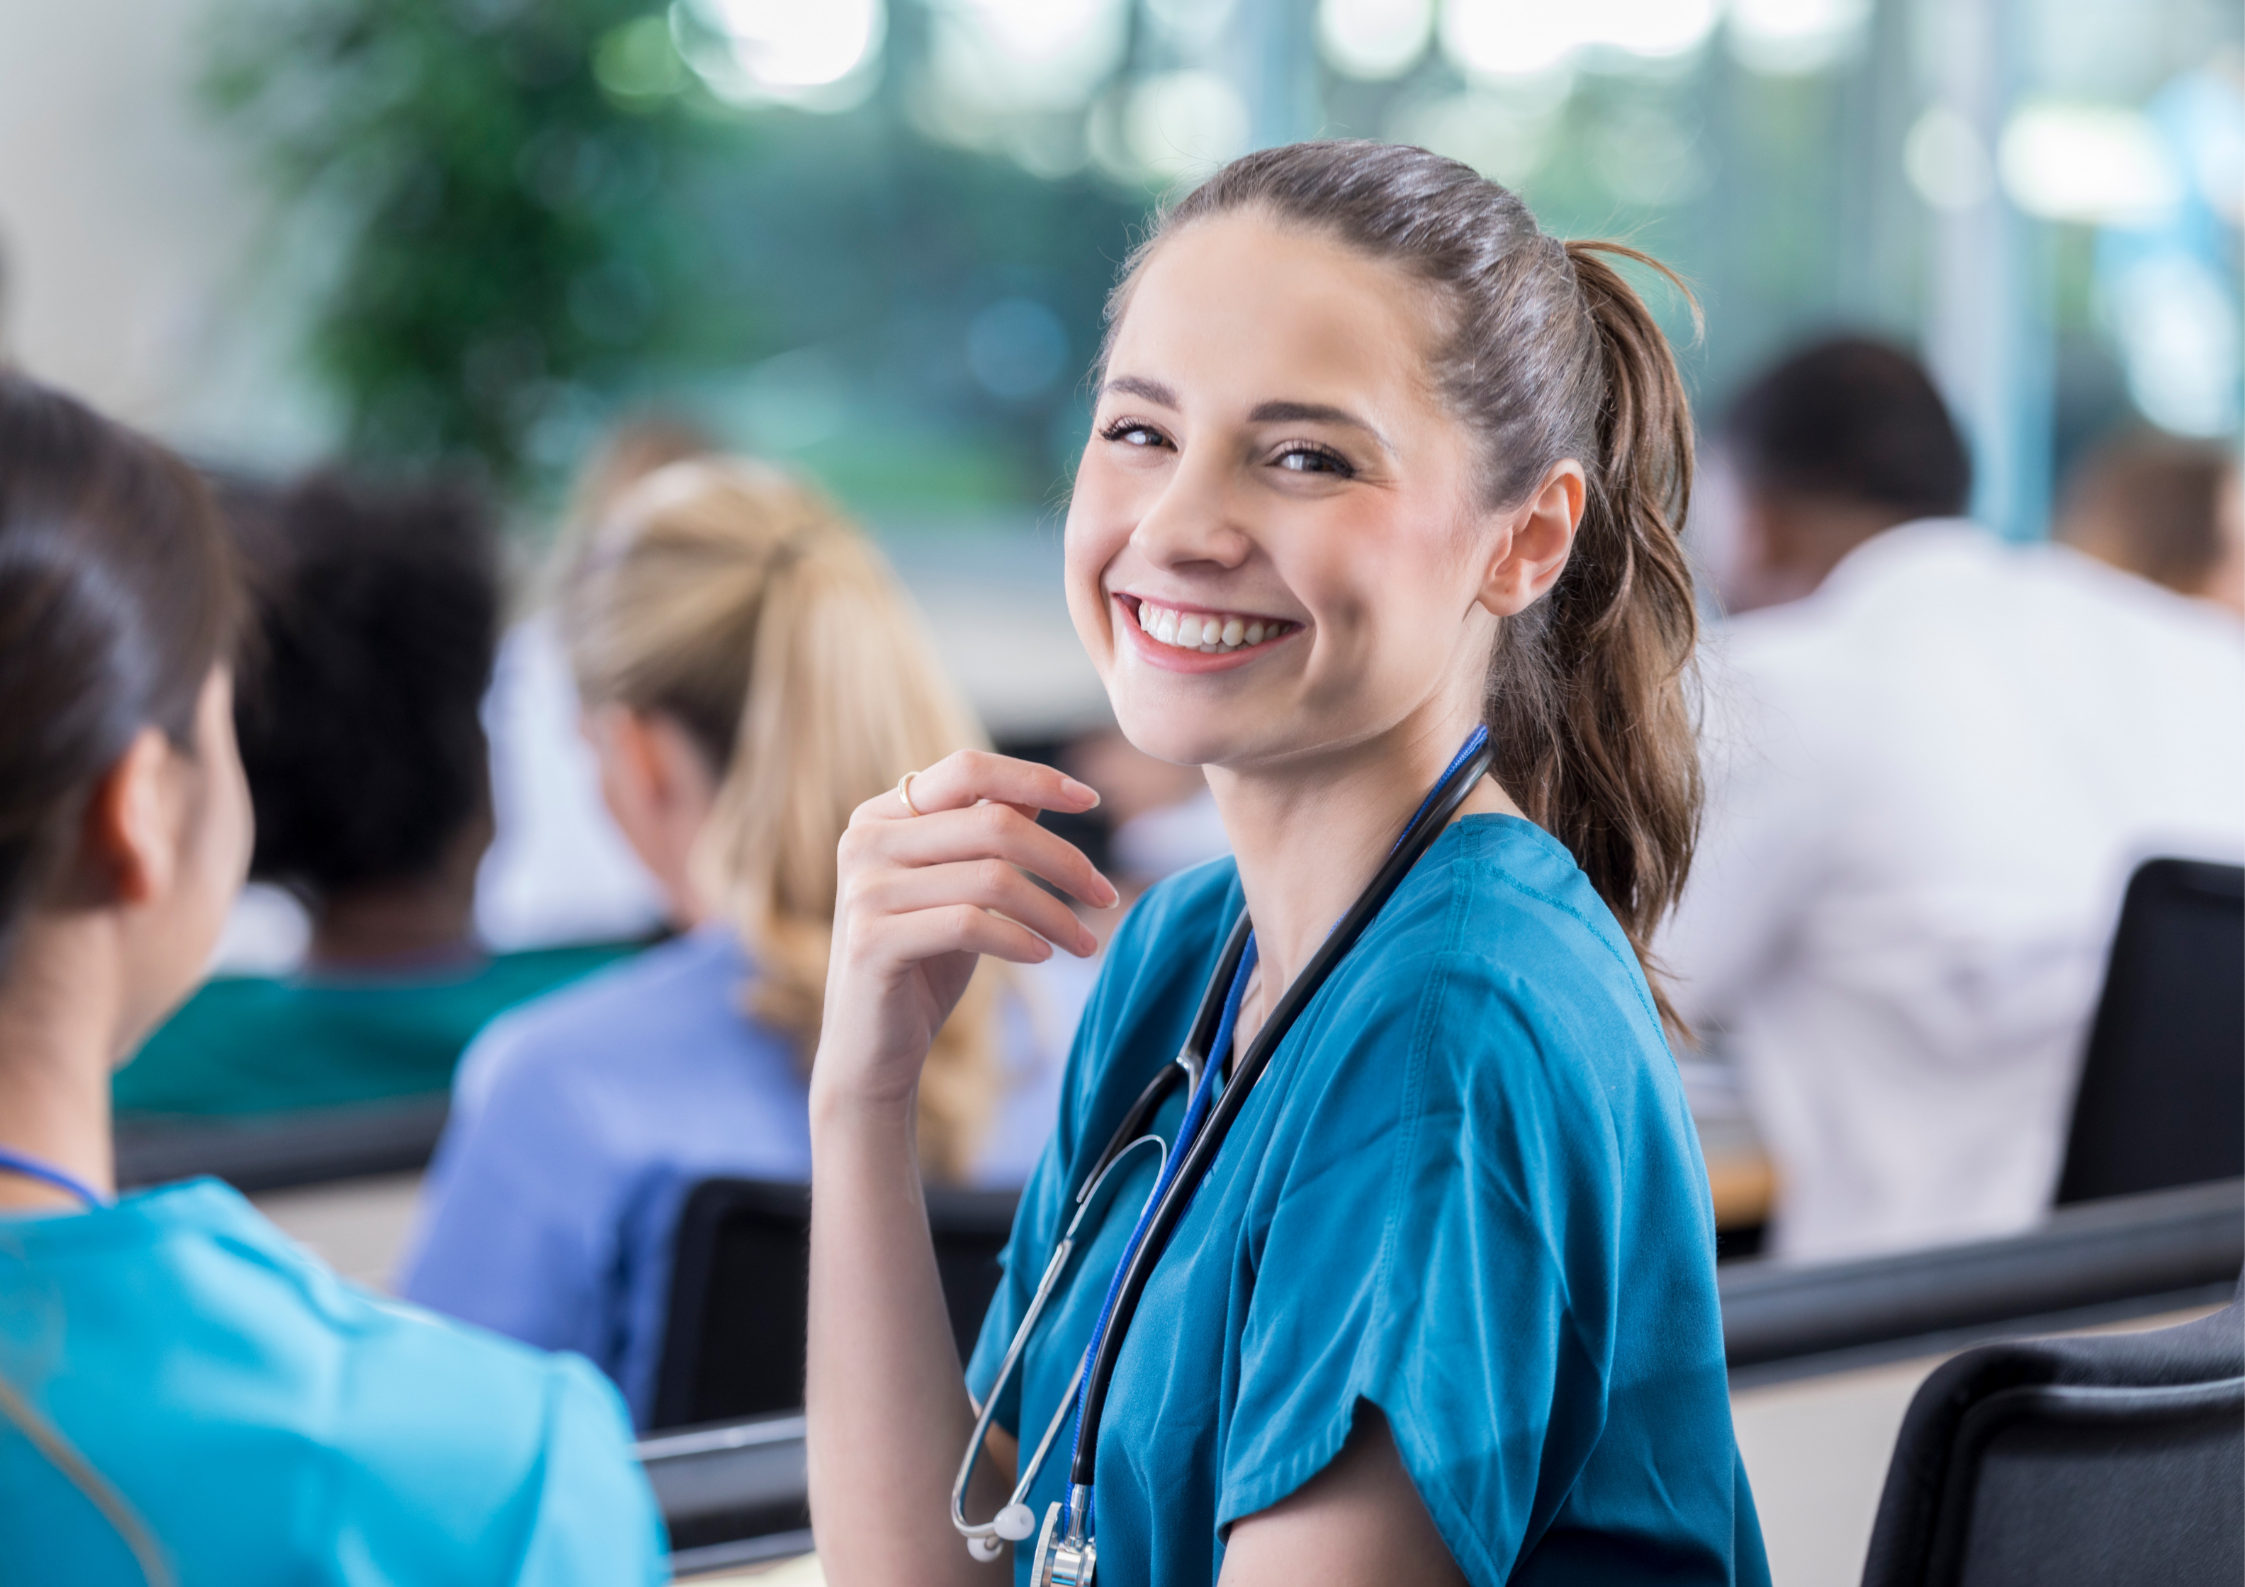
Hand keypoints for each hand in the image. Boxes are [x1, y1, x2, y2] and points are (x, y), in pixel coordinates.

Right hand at [815, 751, 1117, 1114]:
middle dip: (1064, 860)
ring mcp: (864, 890)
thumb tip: (1041, 791)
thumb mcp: (959, 889)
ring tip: (1085, 942)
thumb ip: (985, 835)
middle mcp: (865, 841)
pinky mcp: (872, 940)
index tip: (1090, 800)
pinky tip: (1044, 956)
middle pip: (993, 823)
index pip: (968, 769)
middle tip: (1106, 897)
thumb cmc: (924, 963)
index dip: (1035, 777)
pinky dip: (1021, 939)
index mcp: (881, 816)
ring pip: (992, 877)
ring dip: (1055, 912)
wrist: (871, 1049)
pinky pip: (970, 924)